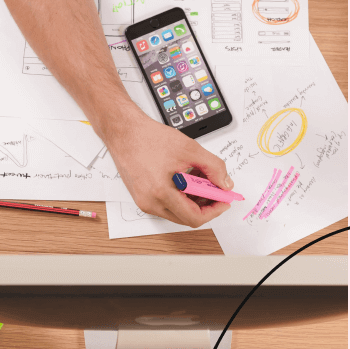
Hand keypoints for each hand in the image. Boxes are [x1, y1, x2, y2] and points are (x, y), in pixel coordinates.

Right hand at [103, 107, 234, 227]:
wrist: (124, 131)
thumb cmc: (148, 138)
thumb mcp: (190, 149)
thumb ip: (213, 167)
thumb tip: (225, 184)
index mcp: (161, 193)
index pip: (194, 217)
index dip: (214, 211)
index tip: (224, 200)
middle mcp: (150, 203)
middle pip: (186, 217)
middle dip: (205, 205)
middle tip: (215, 189)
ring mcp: (144, 201)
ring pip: (177, 212)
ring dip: (193, 200)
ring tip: (200, 178)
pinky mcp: (142, 197)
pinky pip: (167, 204)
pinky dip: (181, 196)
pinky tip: (186, 178)